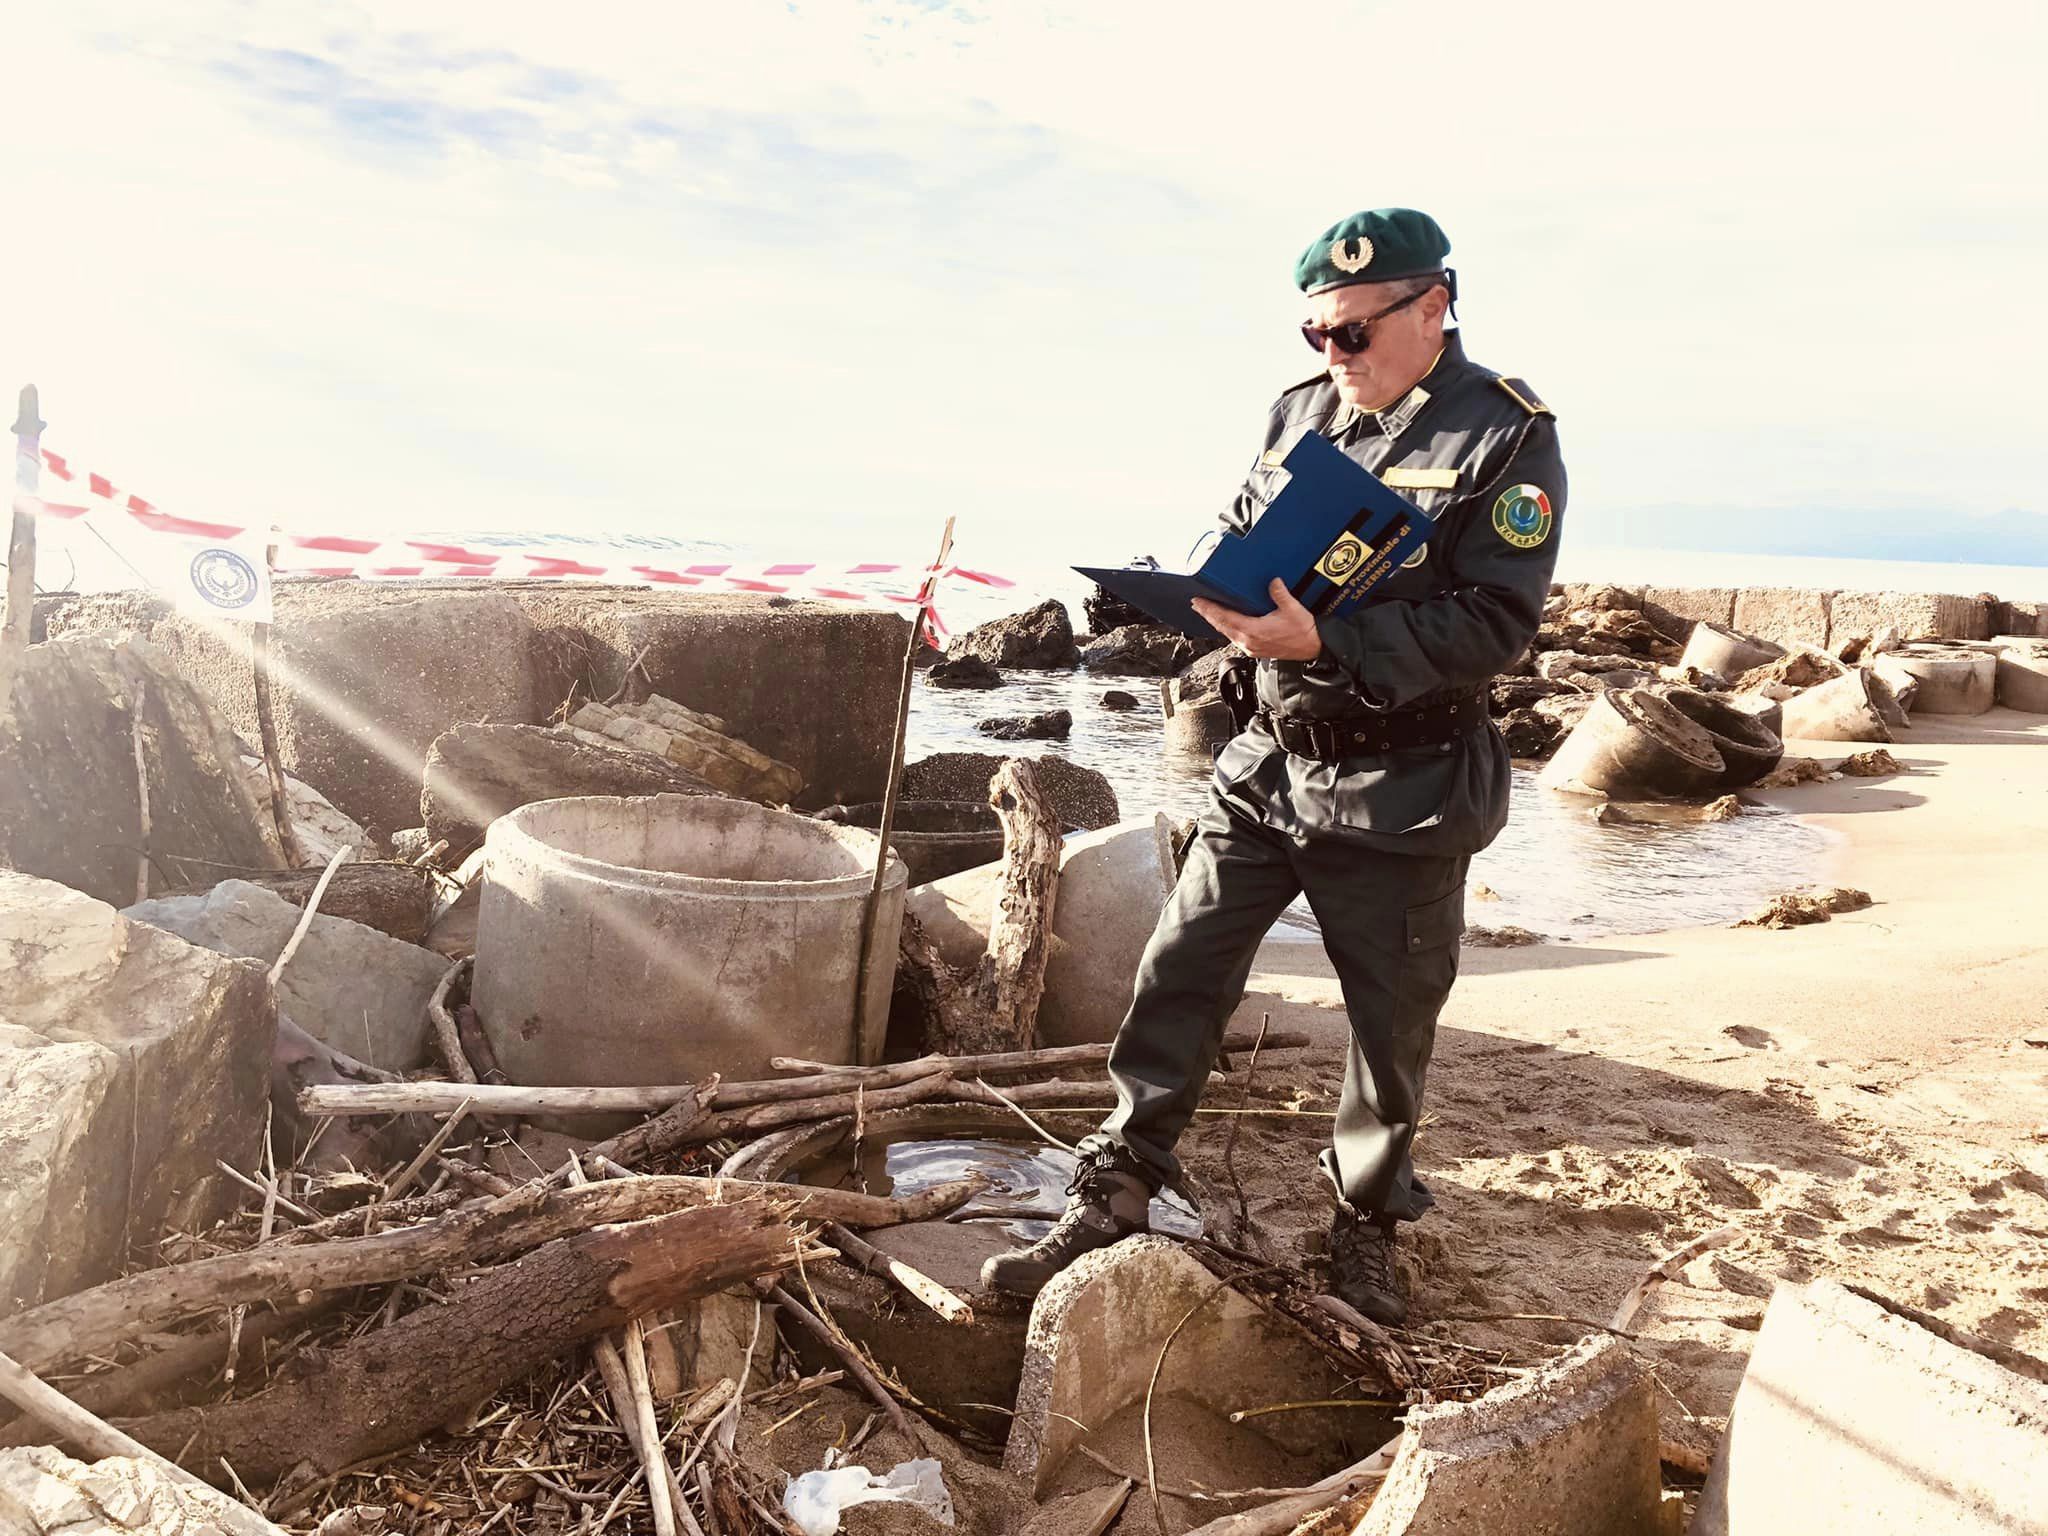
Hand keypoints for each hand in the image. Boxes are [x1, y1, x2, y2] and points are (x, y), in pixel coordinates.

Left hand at [1190, 579, 1322, 660]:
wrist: (1313, 648)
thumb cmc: (1303, 632)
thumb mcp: (1293, 608)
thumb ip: (1280, 594)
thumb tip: (1272, 582)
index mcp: (1254, 631)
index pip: (1225, 618)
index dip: (1209, 609)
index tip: (1198, 602)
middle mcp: (1248, 641)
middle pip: (1221, 626)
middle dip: (1208, 614)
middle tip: (1197, 604)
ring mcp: (1251, 647)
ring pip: (1227, 633)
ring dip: (1216, 622)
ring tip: (1207, 612)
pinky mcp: (1254, 650)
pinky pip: (1235, 637)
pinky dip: (1227, 628)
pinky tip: (1226, 623)